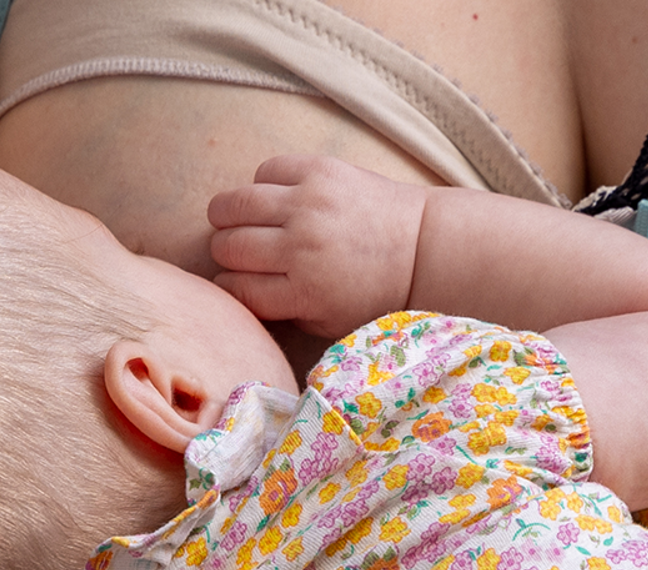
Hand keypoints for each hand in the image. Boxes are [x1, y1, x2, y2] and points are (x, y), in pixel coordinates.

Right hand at [208, 154, 426, 337]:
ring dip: (228, 217)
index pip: (234, 288)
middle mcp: (301, 247)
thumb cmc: (372, 294)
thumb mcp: (324, 322)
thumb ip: (278, 310)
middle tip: (239, 254)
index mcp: (302, 291)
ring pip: (234, 205)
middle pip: (228, 247)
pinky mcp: (320, 170)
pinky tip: (276, 200)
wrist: (422, 250)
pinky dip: (263, 186)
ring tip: (238, 223)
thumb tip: (237, 289)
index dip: (227, 288)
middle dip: (225, 254)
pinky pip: (266, 170)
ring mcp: (309, 205)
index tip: (235, 284)